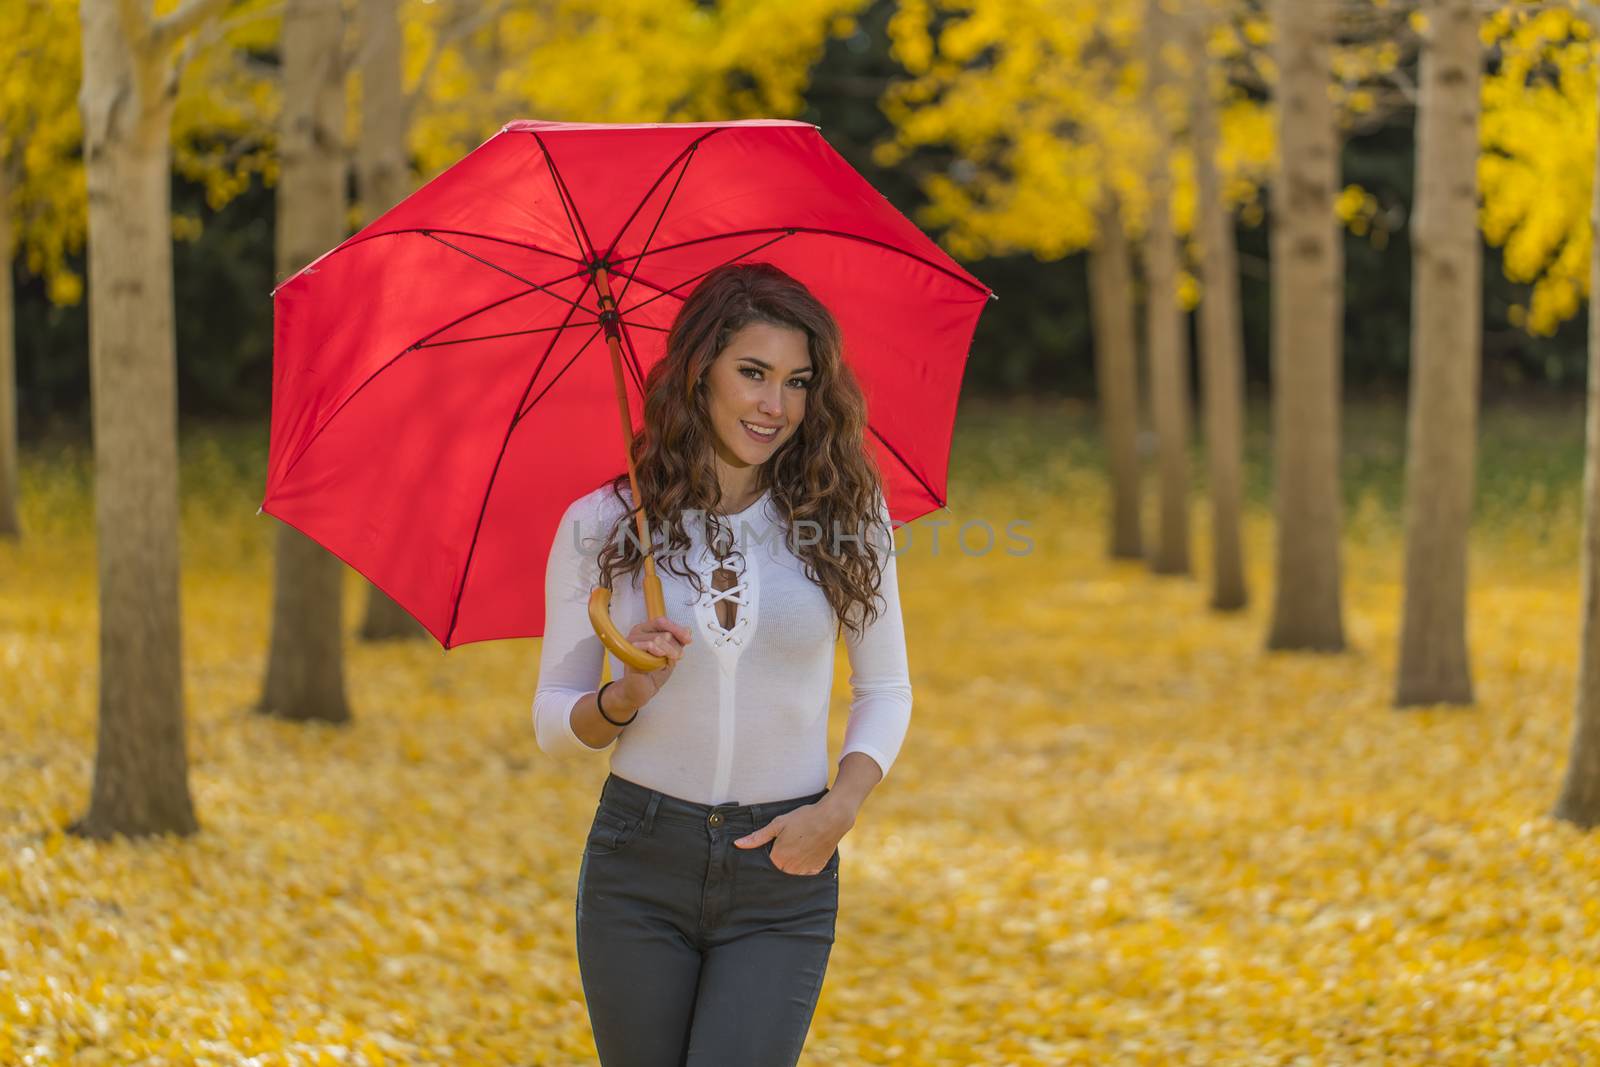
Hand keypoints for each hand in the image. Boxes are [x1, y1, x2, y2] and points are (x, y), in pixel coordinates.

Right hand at [616, 615, 691, 709]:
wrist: (642, 690)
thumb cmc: (654, 671)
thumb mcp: (670, 654)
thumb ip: (677, 642)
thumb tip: (688, 630)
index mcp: (646, 629)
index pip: (662, 622)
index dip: (677, 629)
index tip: (688, 639)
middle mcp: (637, 632)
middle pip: (664, 632)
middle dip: (675, 646)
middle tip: (676, 657)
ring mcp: (631, 642)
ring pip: (658, 639)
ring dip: (668, 652)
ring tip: (667, 661)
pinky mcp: (629, 653)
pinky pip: (648, 646)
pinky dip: (657, 654)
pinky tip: (659, 659)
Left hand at [733, 799, 851, 874]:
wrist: (831, 818)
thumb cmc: (803, 818)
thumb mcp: (778, 824)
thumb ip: (757, 837)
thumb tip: (737, 844)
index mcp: (778, 859)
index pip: (764, 867)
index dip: (764, 859)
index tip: (767, 852)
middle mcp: (791, 869)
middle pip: (778, 872)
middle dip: (777, 863)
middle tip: (782, 848)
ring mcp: (805, 871)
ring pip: (791, 874)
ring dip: (789, 866)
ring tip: (794, 849)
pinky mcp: (817, 869)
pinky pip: (805, 873)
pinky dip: (803, 866)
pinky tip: (805, 853)